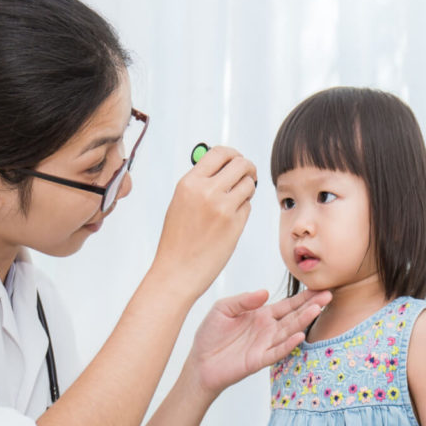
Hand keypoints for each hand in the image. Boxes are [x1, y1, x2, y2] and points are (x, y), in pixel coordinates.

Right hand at [152, 146, 256, 298]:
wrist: (176, 272)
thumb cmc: (177, 241)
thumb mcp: (180, 203)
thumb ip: (199, 183)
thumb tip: (221, 166)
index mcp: (189, 183)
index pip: (219, 153)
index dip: (233, 154)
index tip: (236, 161)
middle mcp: (206, 191)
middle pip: (241, 164)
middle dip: (248, 168)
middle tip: (247, 177)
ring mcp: (223, 207)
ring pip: (249, 184)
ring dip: (247, 190)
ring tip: (235, 203)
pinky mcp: (235, 224)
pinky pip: (248, 206)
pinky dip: (243, 210)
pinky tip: (229, 222)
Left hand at [188, 289, 331, 396]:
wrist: (200, 363)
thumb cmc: (210, 335)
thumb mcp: (223, 309)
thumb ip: (243, 300)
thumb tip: (264, 292)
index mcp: (261, 315)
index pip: (287, 304)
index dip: (302, 297)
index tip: (319, 287)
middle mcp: (268, 329)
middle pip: (294, 315)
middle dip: (311, 305)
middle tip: (328, 295)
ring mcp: (265, 344)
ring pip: (289, 331)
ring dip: (303, 320)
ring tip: (317, 309)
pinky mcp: (259, 360)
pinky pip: (277, 351)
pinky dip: (288, 344)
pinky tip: (299, 335)